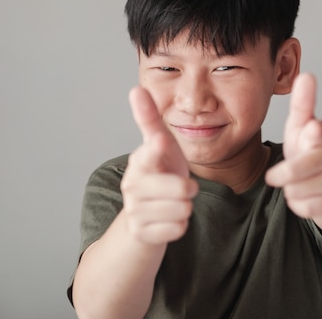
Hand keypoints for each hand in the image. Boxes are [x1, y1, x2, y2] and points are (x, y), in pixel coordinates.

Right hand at [120, 86, 197, 244]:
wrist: (141, 219)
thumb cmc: (157, 175)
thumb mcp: (158, 146)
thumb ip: (150, 119)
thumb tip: (136, 87)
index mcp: (140, 160)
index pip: (153, 151)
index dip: (159, 148)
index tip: (160, 142)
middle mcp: (133, 185)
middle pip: (182, 188)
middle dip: (189, 189)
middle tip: (181, 187)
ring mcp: (135, 210)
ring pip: (183, 210)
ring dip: (184, 208)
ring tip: (173, 203)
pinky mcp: (142, 234)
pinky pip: (178, 229)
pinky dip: (179, 226)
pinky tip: (167, 220)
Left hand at [266, 73, 321, 218]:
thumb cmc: (315, 152)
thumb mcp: (304, 128)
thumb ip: (302, 105)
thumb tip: (306, 75)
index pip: (318, 131)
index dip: (313, 133)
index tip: (313, 128)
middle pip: (295, 170)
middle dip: (280, 175)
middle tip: (273, 177)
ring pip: (295, 190)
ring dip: (290, 190)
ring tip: (300, 183)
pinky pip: (304, 207)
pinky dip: (298, 204)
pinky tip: (307, 197)